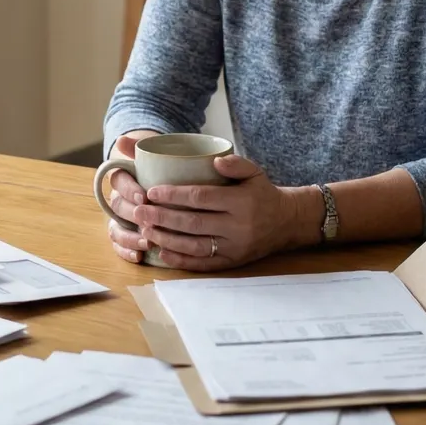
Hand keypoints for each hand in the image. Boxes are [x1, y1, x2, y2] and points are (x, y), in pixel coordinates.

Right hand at [105, 133, 152, 263]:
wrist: (169, 176)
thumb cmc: (164, 163)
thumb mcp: (159, 152)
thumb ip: (144, 144)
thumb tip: (122, 140)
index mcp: (124, 175)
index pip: (119, 179)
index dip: (129, 189)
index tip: (144, 196)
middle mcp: (119, 196)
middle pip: (117, 206)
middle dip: (133, 215)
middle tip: (150, 222)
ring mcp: (122, 216)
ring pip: (116, 227)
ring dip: (130, 236)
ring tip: (148, 242)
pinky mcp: (127, 232)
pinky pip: (120, 245)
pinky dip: (127, 251)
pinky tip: (140, 257)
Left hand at [134, 154, 312, 270]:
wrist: (287, 222)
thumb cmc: (263, 194)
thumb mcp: (255, 172)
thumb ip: (235, 163)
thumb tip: (214, 161)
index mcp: (240, 202)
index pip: (201, 197)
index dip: (174, 195)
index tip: (152, 191)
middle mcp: (238, 226)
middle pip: (192, 223)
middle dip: (162, 217)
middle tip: (139, 212)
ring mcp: (234, 247)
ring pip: (194, 245)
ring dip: (166, 239)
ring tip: (145, 230)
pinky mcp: (233, 262)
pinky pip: (203, 263)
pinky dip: (181, 260)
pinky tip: (162, 252)